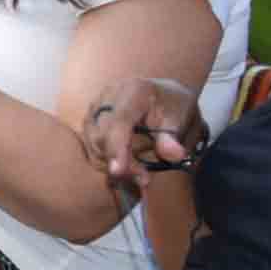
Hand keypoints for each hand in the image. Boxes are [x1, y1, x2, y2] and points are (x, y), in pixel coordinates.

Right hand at [82, 78, 210, 191]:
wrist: (163, 95)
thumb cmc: (172, 106)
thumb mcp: (180, 119)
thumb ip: (172, 137)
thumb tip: (174, 156)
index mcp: (134, 91)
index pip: (118, 121)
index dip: (116, 147)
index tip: (118, 171)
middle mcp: (108, 95)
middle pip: (102, 136)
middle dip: (121, 162)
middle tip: (144, 179)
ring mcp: (95, 107)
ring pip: (94, 144)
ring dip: (114, 164)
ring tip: (140, 174)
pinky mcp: (90, 119)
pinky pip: (91, 146)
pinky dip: (107, 160)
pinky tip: (126, 165)